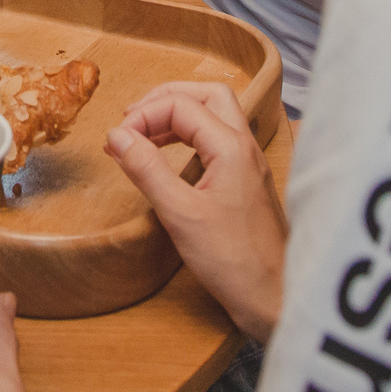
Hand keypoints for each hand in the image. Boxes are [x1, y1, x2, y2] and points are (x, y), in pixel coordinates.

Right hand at [107, 82, 287, 344]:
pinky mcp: (246, 181)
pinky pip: (217, 140)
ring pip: (214, 115)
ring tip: (143, 136)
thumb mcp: (179, 213)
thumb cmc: (232, 260)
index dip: (143, 116)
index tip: (116, 142)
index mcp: (230, 147)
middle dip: (165, 99)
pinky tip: (170, 156)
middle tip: (132, 120)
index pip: (180, 105)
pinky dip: (189, 137)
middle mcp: (245, 146)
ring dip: (177, 116)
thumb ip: (146, 169)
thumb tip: (117, 135)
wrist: (274, 297)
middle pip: (207, 94)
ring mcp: (249, 163)